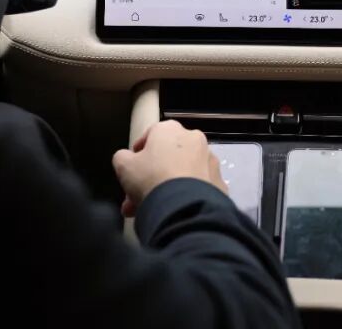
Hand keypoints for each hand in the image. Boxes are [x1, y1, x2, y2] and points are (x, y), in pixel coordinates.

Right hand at [112, 120, 226, 217]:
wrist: (185, 207)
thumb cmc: (151, 178)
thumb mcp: (124, 166)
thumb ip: (122, 157)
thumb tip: (126, 158)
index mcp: (170, 130)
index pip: (151, 134)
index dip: (138, 152)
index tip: (131, 167)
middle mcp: (194, 139)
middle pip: (167, 157)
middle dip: (149, 177)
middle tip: (135, 197)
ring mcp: (209, 161)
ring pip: (182, 173)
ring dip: (166, 188)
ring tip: (150, 209)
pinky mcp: (219, 183)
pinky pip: (196, 188)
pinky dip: (185, 197)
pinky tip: (172, 212)